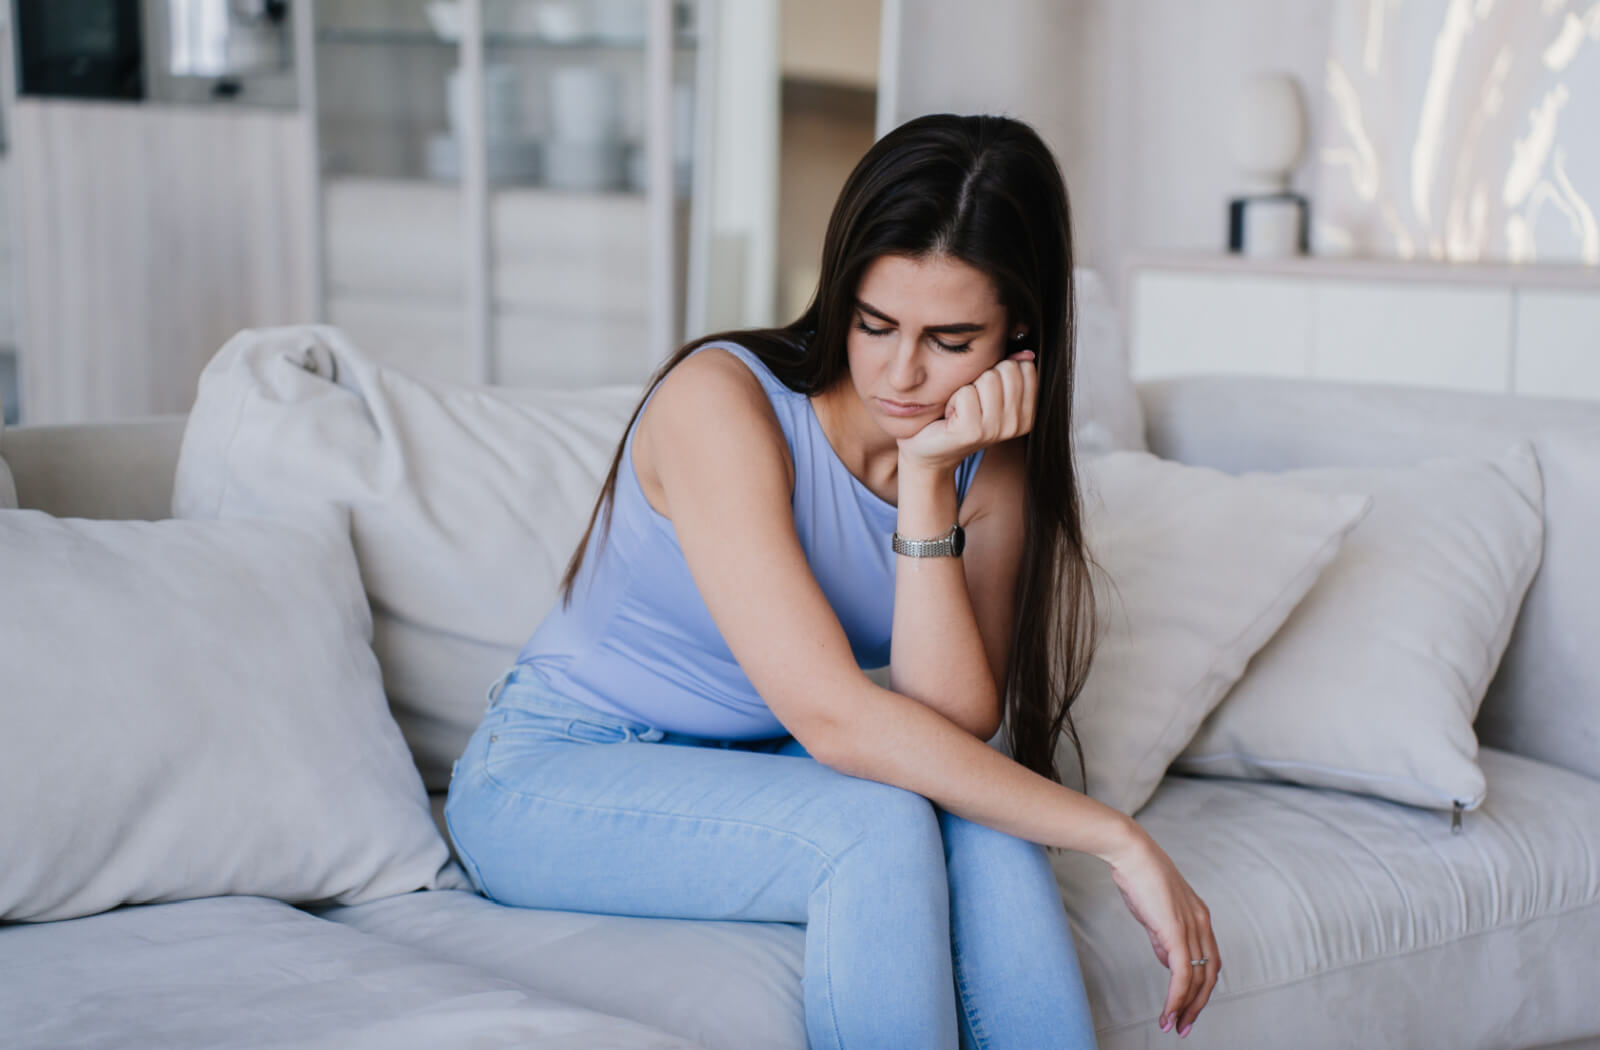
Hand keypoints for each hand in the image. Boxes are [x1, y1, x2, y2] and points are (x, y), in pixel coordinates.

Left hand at [897, 351, 1036, 471]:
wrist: (932, 449)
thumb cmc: (961, 414)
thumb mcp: (991, 392)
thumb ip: (1011, 372)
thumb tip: (1026, 353)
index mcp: (1028, 414)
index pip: (1025, 368)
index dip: (1000, 371)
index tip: (987, 393)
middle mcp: (1016, 424)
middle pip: (1007, 369)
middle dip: (984, 378)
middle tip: (972, 401)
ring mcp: (996, 430)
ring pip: (988, 378)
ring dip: (968, 388)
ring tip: (962, 408)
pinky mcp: (973, 431)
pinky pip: (966, 392)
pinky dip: (953, 399)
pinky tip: (951, 416)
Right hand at [1107, 828, 1219, 1037]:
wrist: (1130, 853)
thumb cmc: (1138, 876)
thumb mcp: (1155, 912)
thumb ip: (1164, 937)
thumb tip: (1167, 960)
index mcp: (1200, 917)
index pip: (1209, 961)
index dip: (1201, 986)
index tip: (1188, 1005)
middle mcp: (1202, 924)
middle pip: (1210, 975)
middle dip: (1198, 1005)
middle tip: (1185, 1026)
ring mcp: (1191, 928)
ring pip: (1197, 980)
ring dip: (1186, 1007)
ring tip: (1173, 1025)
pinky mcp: (1176, 932)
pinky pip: (1181, 975)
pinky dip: (1176, 998)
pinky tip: (1168, 1011)